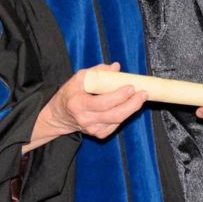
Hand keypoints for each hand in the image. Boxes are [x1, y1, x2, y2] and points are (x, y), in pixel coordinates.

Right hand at [25, 62, 146, 150]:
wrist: (59, 116)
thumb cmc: (70, 94)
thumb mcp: (78, 78)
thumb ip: (97, 71)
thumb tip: (116, 67)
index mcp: (78, 103)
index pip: (103, 102)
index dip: (119, 96)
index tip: (131, 87)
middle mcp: (85, 119)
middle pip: (114, 114)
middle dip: (132, 104)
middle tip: (143, 94)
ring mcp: (92, 129)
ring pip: (117, 121)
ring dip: (132, 109)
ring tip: (141, 98)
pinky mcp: (98, 134)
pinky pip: (116, 125)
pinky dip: (124, 115)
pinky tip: (129, 106)